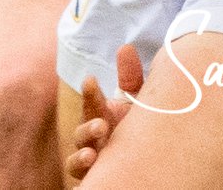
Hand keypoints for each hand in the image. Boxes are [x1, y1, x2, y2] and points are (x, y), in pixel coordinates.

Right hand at [67, 44, 142, 181]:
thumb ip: (131, 80)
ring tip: (91, 157)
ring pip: (75, 164)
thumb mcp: (139, 104)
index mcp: (101, 118)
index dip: (90, 94)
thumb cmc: (137, 129)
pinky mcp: (97, 181)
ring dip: (79, 160)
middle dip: (87, 129)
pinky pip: (84, 185)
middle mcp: (93, 141)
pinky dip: (83, 186)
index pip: (92, 105)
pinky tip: (86, 183)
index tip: (91, 80)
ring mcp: (92, 164)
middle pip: (81, 134)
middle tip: (101, 125)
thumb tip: (125, 47)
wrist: (147, 164)